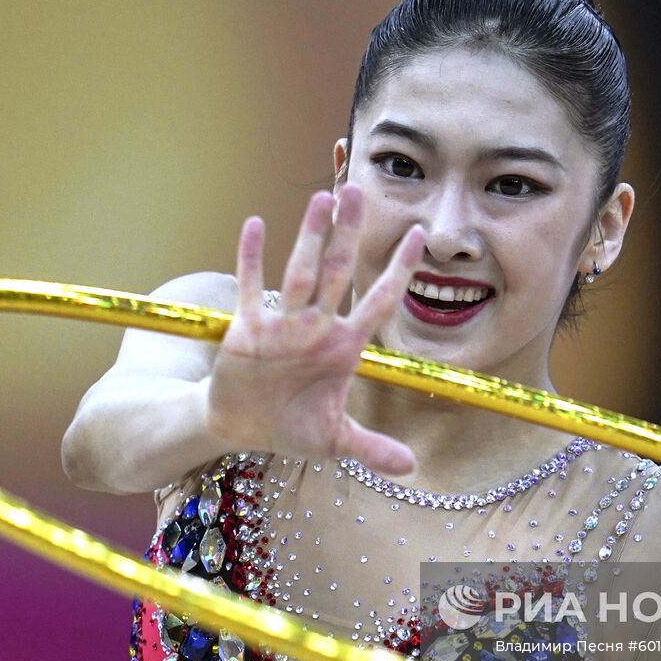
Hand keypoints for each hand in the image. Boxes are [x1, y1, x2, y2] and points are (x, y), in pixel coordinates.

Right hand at [206, 185, 424, 475]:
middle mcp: (317, 327)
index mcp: (343, 348)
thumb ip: (371, 449)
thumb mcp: (334, 442)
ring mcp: (283, 324)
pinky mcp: (248, 328)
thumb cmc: (291, 428)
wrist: (241, 427)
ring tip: (322, 197)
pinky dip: (252, 258)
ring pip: (301, 272)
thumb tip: (411, 470)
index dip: (399, 271)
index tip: (419, 236)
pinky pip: (251, 287)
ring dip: (310, 236)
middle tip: (360, 191)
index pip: (379, 302)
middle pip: (338, 271)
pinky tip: (257, 224)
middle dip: (350, 233)